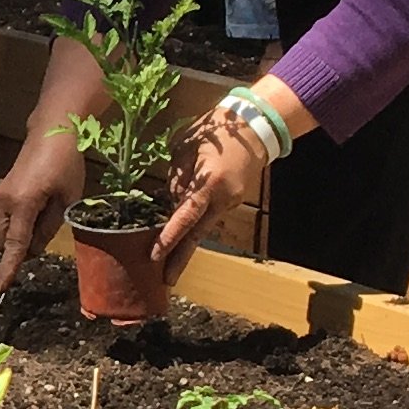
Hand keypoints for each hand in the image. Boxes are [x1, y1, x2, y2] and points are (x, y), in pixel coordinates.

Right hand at [0, 123, 87, 291]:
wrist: (52, 130)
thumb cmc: (66, 163)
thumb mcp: (66, 198)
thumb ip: (50, 226)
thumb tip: (35, 249)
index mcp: (22, 205)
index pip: (14, 245)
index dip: (8, 268)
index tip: (1, 289)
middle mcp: (5, 202)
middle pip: (3, 240)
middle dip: (16, 251)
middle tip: (42, 243)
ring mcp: (1, 195)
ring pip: (2, 228)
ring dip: (17, 236)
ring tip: (44, 222)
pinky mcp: (4, 189)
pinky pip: (5, 216)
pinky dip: (17, 223)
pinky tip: (38, 211)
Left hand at [154, 113, 268, 269]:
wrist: (254, 127)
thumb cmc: (213, 130)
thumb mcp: (184, 149)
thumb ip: (175, 178)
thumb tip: (168, 202)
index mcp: (210, 183)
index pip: (186, 216)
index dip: (169, 236)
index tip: (155, 255)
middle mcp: (223, 198)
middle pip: (198, 234)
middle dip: (181, 258)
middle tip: (166, 281)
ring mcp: (231, 202)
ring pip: (203, 227)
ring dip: (185, 241)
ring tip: (166, 259)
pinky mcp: (232, 201)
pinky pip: (209, 216)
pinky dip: (194, 224)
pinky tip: (181, 232)